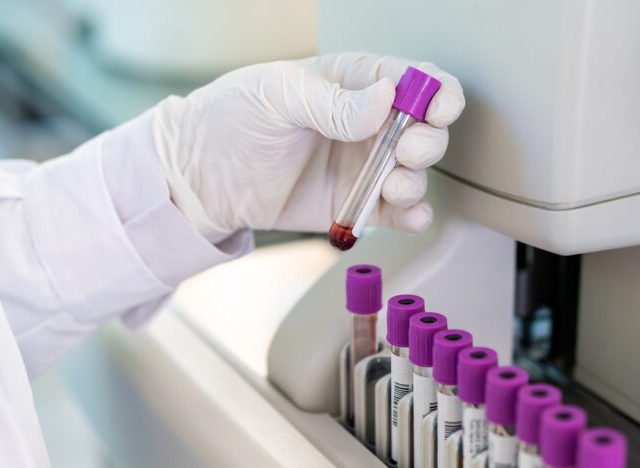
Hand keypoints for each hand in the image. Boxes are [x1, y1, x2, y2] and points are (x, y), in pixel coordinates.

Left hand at [152, 52, 464, 242]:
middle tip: (407, 152)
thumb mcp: (278, 95)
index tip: (437, 109)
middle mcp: (368, 124)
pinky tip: (408, 216)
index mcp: (355, 83)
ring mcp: (365, 166)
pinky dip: (413, 216)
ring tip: (393, 187)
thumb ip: (333, 101)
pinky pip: (399, 213)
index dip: (436, 92)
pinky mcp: (358, 204)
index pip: (414, 79)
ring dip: (416, 181)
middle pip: (426, 129)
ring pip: (416, 173)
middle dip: (427, 142)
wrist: (201, 178)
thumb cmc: (232, 120)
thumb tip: (386, 99)